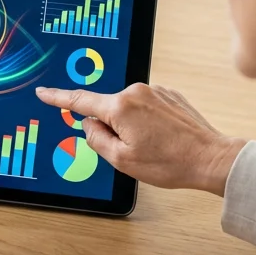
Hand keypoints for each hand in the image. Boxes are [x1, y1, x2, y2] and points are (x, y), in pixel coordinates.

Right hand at [35, 84, 247, 195]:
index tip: (44, 93)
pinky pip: (147, 107)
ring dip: (132, 126)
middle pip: (108, 109)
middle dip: (113, 128)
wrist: (211, 158)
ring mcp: (155, 91)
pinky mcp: (170, 95)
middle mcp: (136, 91)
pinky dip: (148, 122)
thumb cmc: (170, 163)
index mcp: (120, 107)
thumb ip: (96, 139)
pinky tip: (164, 139)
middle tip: (134, 151)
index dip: (58, 98)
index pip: (80, 101)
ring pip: (128, 109)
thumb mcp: (122, 160)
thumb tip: (88, 124)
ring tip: (155, 147)